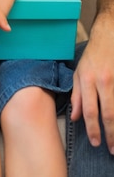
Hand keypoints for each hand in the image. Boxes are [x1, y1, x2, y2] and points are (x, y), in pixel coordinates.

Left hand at [70, 16, 113, 152]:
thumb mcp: (79, 73)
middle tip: (111, 149)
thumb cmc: (92, 56)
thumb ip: (77, 96)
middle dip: (110, 135)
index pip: (90, 110)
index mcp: (88, 79)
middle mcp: (103, 81)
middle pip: (108, 114)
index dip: (93, 129)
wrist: (108, 36)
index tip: (95, 142)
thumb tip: (75, 117)